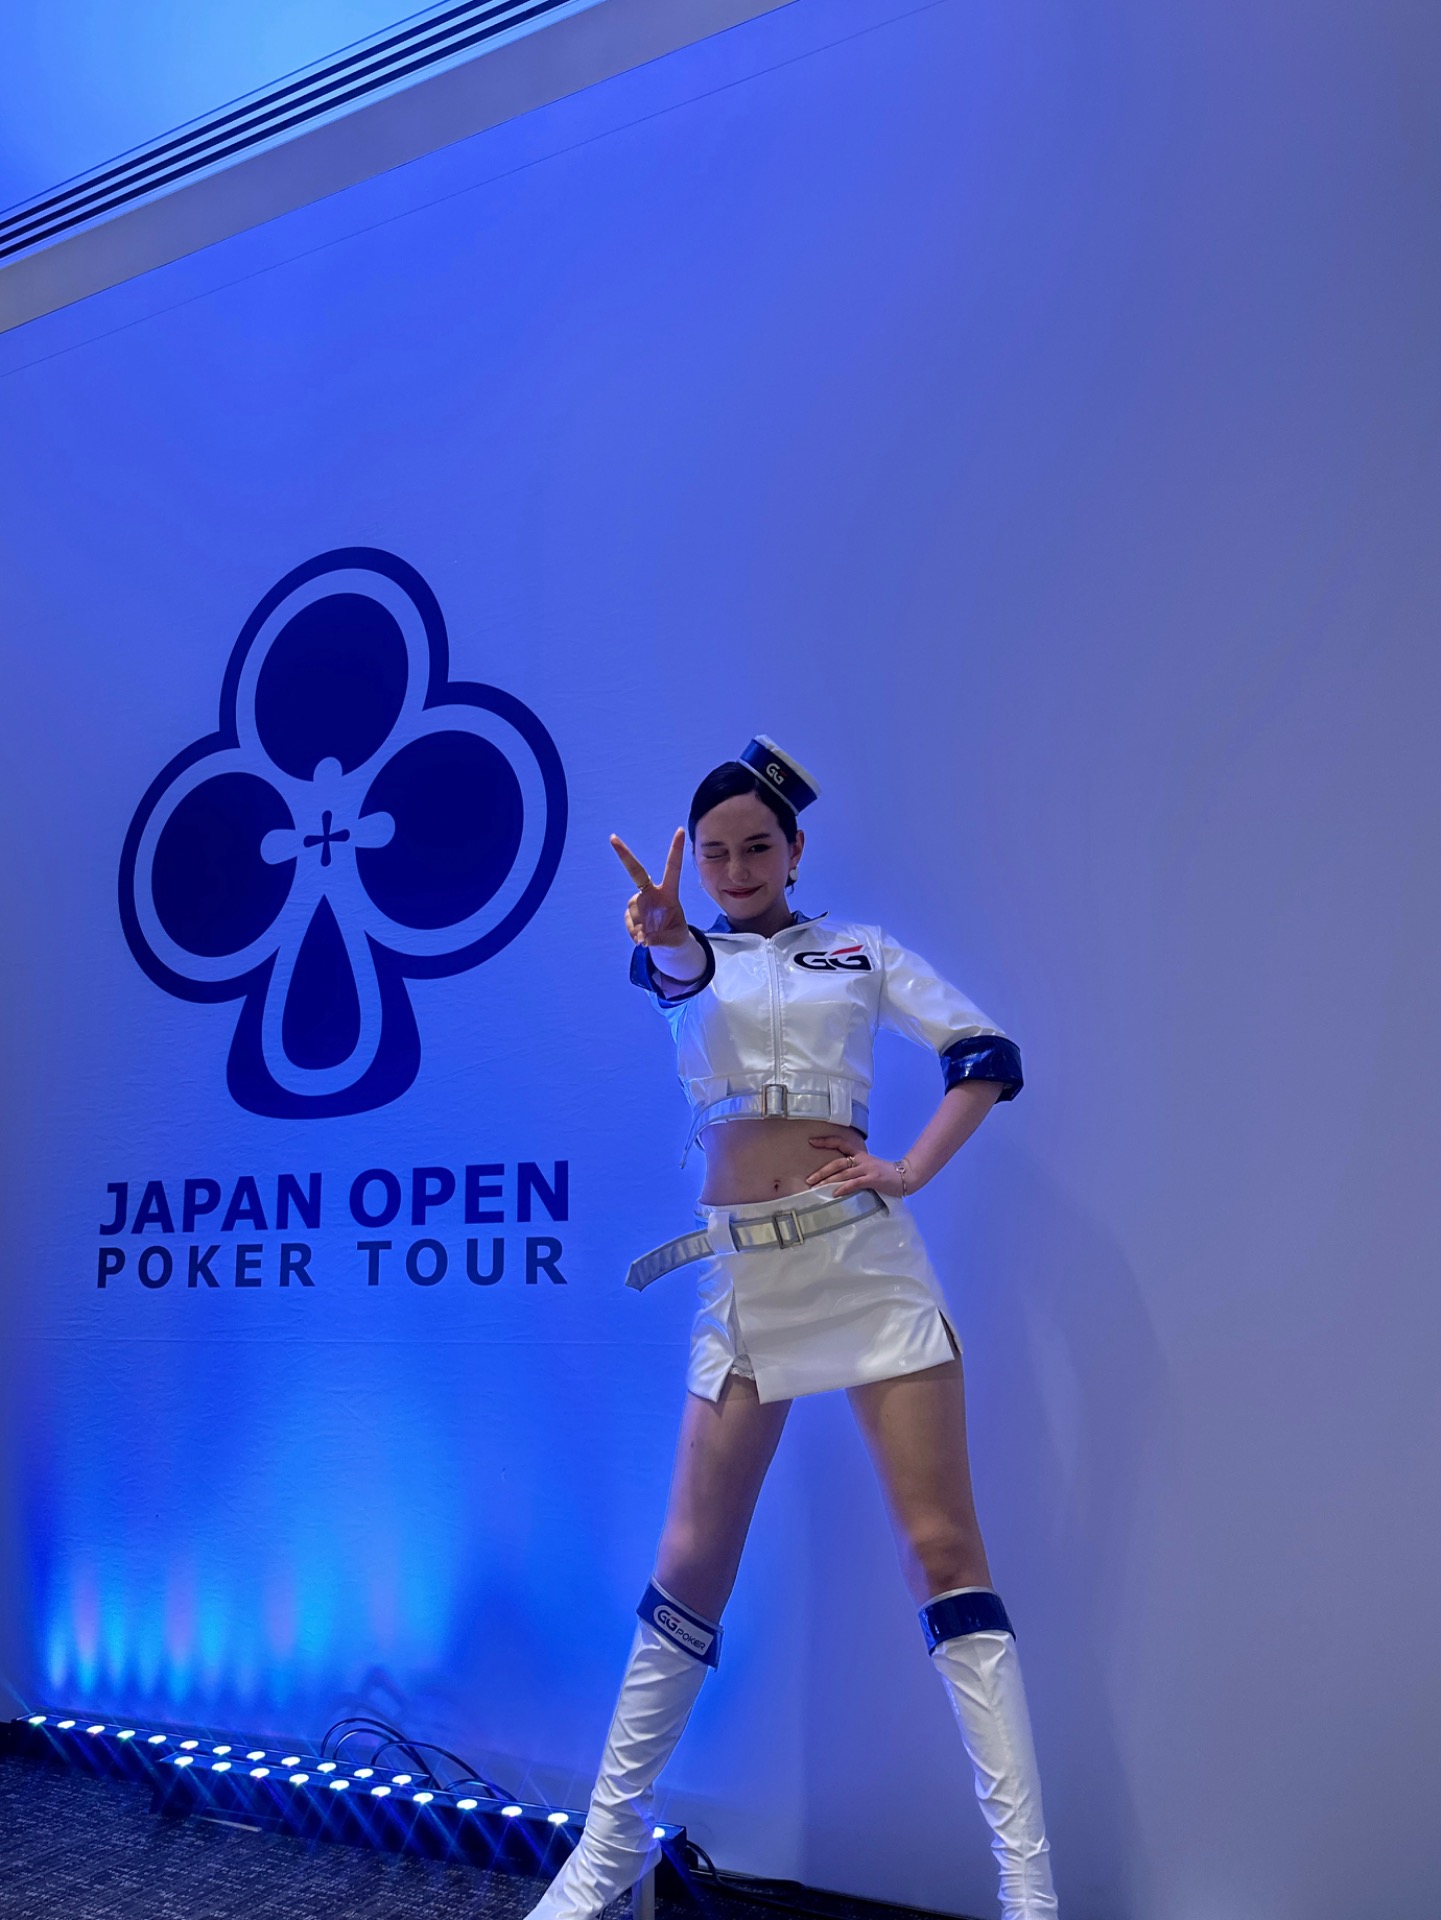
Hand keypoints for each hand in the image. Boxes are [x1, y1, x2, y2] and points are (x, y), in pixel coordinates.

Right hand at [610, 829, 689, 948]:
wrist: (667, 945)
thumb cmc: (675, 936)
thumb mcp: (675, 939)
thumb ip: (662, 939)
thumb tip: (644, 938)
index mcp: (669, 893)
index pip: (672, 868)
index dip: (676, 850)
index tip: (680, 830)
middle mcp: (652, 893)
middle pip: (636, 872)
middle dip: (624, 854)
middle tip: (612, 838)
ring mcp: (640, 901)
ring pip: (633, 910)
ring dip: (639, 927)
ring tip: (648, 939)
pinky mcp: (631, 912)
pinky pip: (630, 922)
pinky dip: (634, 933)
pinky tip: (641, 939)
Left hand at [805, 1136, 910, 1199]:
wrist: (906, 1176)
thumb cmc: (885, 1174)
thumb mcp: (868, 1167)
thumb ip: (854, 1169)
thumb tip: (835, 1176)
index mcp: (860, 1154)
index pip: (840, 1143)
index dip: (826, 1141)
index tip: (811, 1141)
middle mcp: (862, 1159)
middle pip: (838, 1162)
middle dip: (822, 1171)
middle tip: (809, 1179)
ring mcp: (867, 1169)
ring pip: (843, 1173)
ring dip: (828, 1181)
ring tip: (816, 1187)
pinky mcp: (873, 1179)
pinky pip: (855, 1183)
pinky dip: (843, 1188)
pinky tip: (834, 1193)